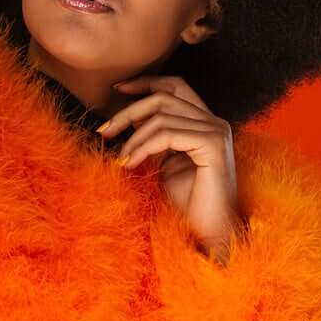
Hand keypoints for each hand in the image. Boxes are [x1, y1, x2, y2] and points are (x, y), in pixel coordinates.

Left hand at [98, 74, 240, 263]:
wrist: (207, 237)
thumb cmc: (186, 206)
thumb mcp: (165, 162)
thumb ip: (154, 137)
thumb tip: (130, 116)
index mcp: (205, 123)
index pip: (175, 86)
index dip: (146, 83)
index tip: (117, 90)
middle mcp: (214, 122)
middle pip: (163, 97)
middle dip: (128, 111)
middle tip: (104, 130)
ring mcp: (216, 132)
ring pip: (161, 115)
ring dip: (133, 136)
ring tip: (120, 158)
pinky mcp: (213, 145)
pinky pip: (167, 134)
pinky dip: (143, 146)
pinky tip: (130, 163)